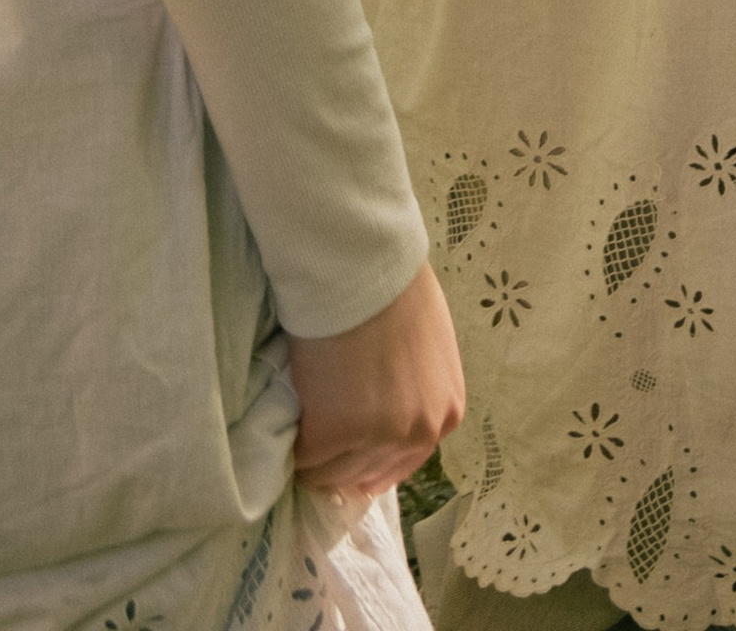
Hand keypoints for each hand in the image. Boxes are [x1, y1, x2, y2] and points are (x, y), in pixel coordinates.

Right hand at [285, 256, 466, 500]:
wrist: (362, 263)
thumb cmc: (394, 285)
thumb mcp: (428, 345)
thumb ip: (417, 385)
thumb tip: (389, 406)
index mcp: (446, 412)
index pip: (403, 461)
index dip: (369, 457)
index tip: (345, 450)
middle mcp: (419, 432)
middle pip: (369, 472)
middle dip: (341, 460)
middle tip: (315, 441)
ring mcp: (378, 435)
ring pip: (335, 473)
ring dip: (315, 458)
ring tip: (298, 431)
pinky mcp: (333, 431)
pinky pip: (305, 457)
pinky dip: (293, 446)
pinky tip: (289, 423)